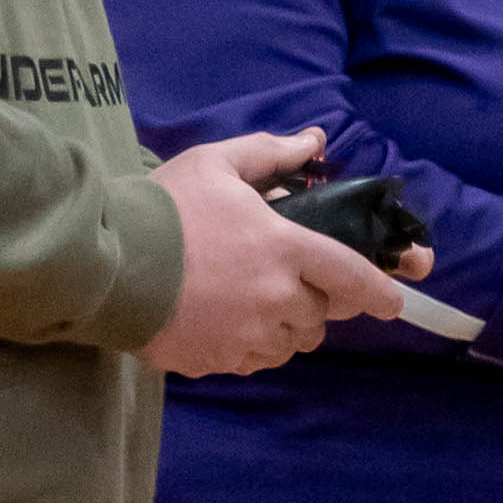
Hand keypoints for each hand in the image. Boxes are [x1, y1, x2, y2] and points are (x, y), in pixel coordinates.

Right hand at [139, 129, 433, 377]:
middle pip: (320, 316)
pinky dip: (251, 347)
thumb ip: (270, 154)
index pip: (351, 275)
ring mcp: (247, 336)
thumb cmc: (165, 207)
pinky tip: (225, 325)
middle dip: (312, 302)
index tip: (394, 301)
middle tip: (284, 283)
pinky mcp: (217, 361)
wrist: (107, 264)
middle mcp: (276, 299)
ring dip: (284, 328)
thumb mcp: (216, 164)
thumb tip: (313, 141)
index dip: (379, 290)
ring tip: (252, 305)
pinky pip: (253, 361)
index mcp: (285, 248)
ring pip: (290, 344)